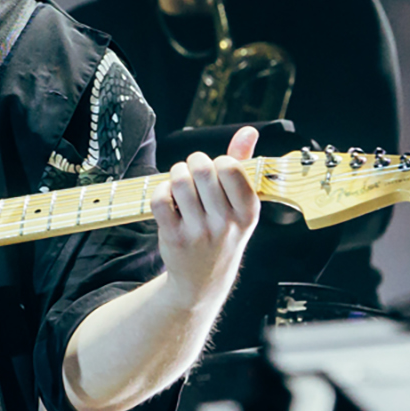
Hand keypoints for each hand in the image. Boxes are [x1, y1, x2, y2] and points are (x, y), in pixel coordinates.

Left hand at [150, 125, 260, 309]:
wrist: (204, 279)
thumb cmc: (224, 232)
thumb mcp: (241, 205)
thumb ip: (243, 165)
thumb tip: (248, 131)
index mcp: (249, 211)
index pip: (231, 168)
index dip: (218, 161)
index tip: (216, 170)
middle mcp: (226, 223)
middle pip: (201, 169)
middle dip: (193, 162)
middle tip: (193, 171)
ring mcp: (199, 232)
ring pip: (179, 181)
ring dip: (176, 174)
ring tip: (180, 182)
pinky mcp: (174, 238)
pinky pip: (160, 199)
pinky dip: (160, 191)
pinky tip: (168, 198)